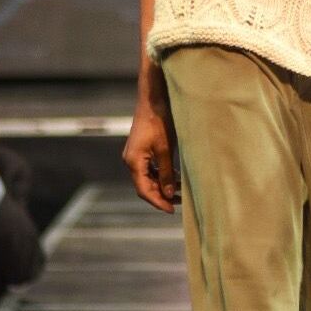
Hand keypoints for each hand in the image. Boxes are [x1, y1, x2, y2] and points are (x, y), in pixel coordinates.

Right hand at [123, 92, 180, 212]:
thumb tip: (169, 194)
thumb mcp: (165, 150)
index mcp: (133, 161)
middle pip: (144, 186)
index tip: (171, 210)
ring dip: (162, 186)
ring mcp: (135, 155)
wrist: (153, 100)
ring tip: (180, 192)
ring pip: (148, 178)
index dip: (158, 202)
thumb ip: (166, 173)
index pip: (144, 190)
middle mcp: (131, 160)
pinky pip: (149, 169)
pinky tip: (176, 177)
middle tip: (179, 203)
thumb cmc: (159, 122)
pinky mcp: (141, 150)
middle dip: (161, 195)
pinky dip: (161, 175)